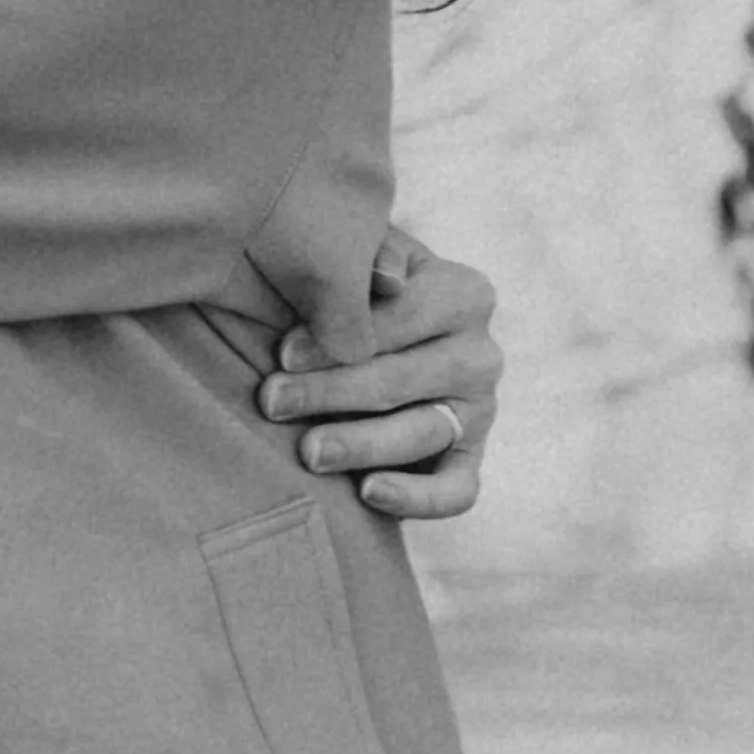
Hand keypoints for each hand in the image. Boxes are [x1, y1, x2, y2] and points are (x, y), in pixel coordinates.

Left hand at [256, 226, 500, 519]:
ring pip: (422, 433)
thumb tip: (385, 281)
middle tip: (272, 402)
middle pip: (402, 378)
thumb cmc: (353, 286)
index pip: (402, 316)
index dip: (340, 335)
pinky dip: (417, 498)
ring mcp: (480, 411)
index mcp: (465, 292)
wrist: (369, 329)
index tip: (281, 353)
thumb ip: (370, 255)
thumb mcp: (360, 255)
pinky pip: (456, 492)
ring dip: (360, 444)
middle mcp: (482, 354)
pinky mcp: (470, 460)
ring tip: (308, 452)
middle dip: (331, 392)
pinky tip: (367, 493)